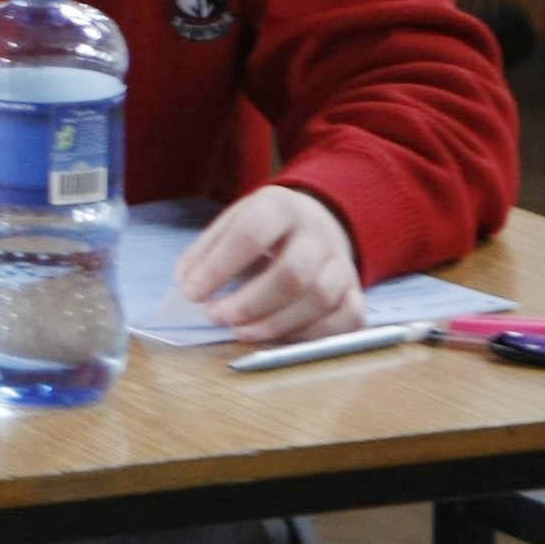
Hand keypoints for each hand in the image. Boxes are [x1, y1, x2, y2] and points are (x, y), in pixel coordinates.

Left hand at [175, 185, 364, 343]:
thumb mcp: (232, 222)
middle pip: (292, 274)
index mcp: (280, 206)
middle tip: (216, 316)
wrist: (315, 222)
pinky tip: (277, 337)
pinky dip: (310, 335)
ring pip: (319, 300)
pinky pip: (345, 320)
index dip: (218, 268)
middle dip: (250, 303)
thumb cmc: (264, 228)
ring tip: (240, 331)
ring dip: (275, 324)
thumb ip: (205, 252)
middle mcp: (317, 233)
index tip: (193, 293)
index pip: (250, 235)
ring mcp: (342, 263)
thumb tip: (188, 286)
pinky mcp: (356, 291)